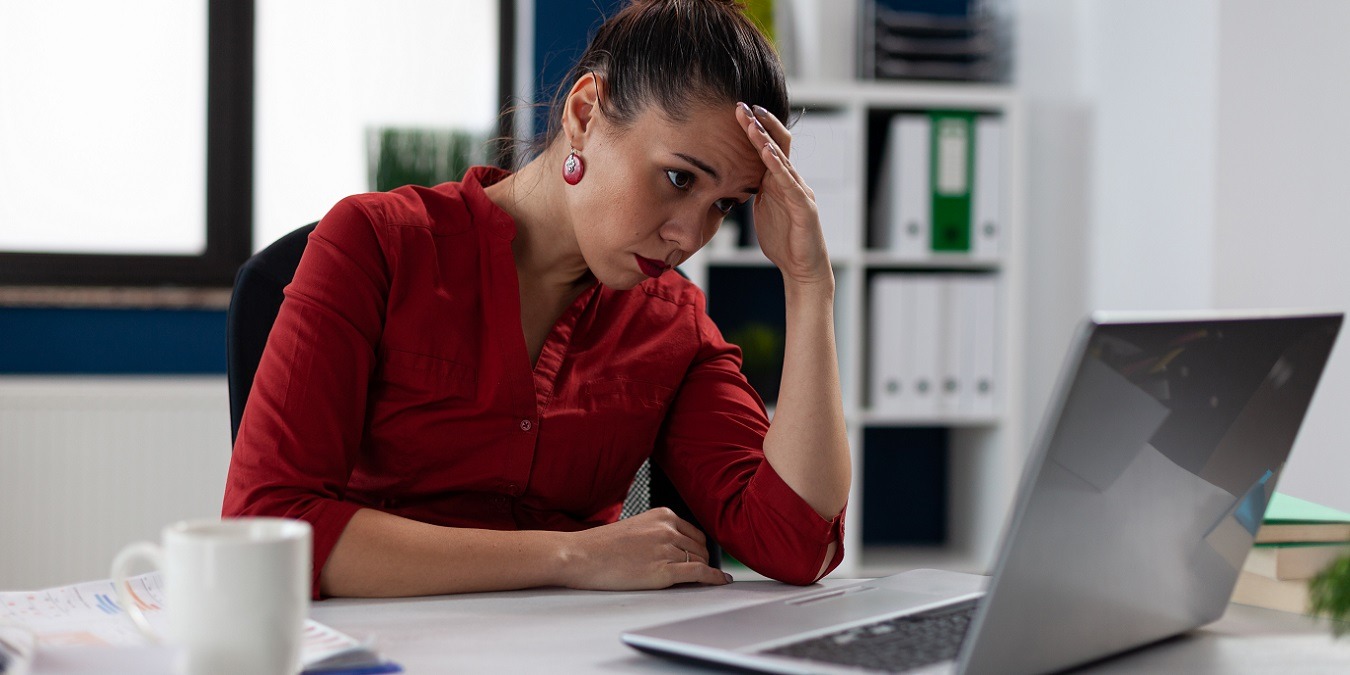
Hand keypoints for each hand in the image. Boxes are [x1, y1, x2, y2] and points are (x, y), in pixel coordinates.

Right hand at [558, 507, 729, 590]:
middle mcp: (667, 529)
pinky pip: (699, 573)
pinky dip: (714, 578)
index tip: (701, 556)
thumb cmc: (601, 546)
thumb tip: (677, 548)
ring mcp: (667, 549)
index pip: (694, 532)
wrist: (581, 556)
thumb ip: (658, 533)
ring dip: (702, 571)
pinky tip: (721, 581)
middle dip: (700, 560)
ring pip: (700, 560)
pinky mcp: (664, 570)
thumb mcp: (635, 528)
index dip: (698, 548)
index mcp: (662, 515)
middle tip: (698, 572)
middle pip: (699, 547)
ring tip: (702, 580)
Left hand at [736, 102, 832, 287]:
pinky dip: (777, 165)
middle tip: (741, 106)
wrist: (802, 269)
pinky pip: (789, 182)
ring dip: (764, 139)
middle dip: (759, 124)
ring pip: (782, 159)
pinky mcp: (804, 207)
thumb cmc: (783, 242)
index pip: (767, 147)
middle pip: (776, 145)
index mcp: (779, 182)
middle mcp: (792, 181)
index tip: (737, 111)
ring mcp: (799, 192)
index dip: (754, 129)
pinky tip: (766, 152)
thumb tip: (735, 179)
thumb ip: (754, 192)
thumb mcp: (763, 210)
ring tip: (750, 122)